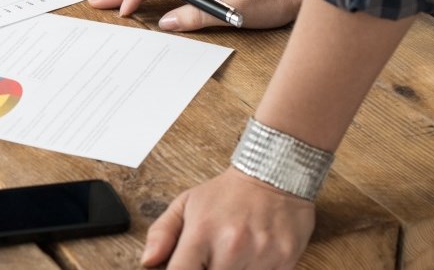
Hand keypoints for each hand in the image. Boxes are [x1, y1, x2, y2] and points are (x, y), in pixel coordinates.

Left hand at [142, 168, 314, 268]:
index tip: (184, 268)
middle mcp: (232, 246)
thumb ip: (162, 233)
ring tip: (229, 259)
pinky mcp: (285, 261)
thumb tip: (148, 261)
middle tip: (210, 260)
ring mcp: (261, 255)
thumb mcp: (186, 204)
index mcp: (202, 233)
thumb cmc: (227, 193)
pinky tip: (250, 261)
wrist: (274, 174)